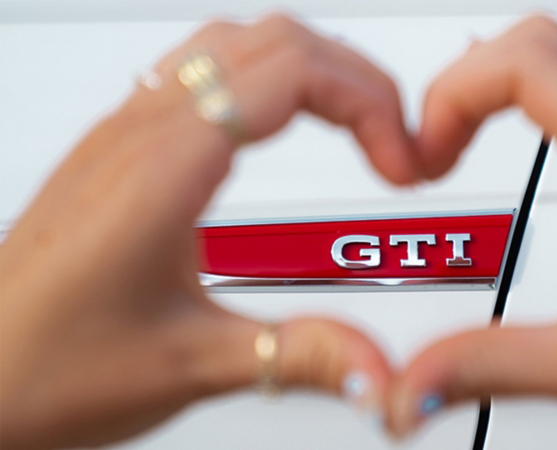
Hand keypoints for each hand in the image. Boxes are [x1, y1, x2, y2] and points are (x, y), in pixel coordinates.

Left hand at [0, 14, 413, 448]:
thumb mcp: (190, 364)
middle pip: (276, 40)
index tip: (399, 161)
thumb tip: (379, 365)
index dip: (369, 101)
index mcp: (166, 166)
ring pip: (236, 42)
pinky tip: (279, 124)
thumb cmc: (39, 364)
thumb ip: (299, 356)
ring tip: (351, 125)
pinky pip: (202, 70)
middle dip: (356, 80)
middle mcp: (142, 131)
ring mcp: (125, 131)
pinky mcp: (119, 149)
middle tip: (391, 142)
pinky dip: (267, 79)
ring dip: (311, 69)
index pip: (293, 71)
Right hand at [389, 16, 556, 448]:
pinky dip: (543, 101)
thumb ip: (491, 365)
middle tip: (436, 142)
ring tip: (464, 139)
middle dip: (470, 78)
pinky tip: (527, 145)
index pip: (529, 64)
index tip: (427, 151)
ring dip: (505, 83)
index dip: (455, 91)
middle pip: (549, 41)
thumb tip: (416, 376)